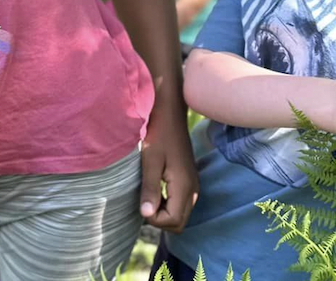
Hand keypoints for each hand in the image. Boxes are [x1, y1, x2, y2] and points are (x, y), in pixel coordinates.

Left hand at [139, 104, 198, 231]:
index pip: (174, 221)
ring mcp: (192, 185)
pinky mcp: (189, 180)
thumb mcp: (151, 161)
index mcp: (184, 186)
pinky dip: (168, 204)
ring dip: (164, 212)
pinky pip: (181, 203)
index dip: (155, 220)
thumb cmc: (158, 133)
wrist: (170, 112)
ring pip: (180, 214)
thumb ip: (150, 189)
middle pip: (179, 223)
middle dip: (160, 220)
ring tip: (149, 193)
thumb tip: (147, 216)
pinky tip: (156, 188)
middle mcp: (193, 190)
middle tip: (145, 201)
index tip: (142, 203)